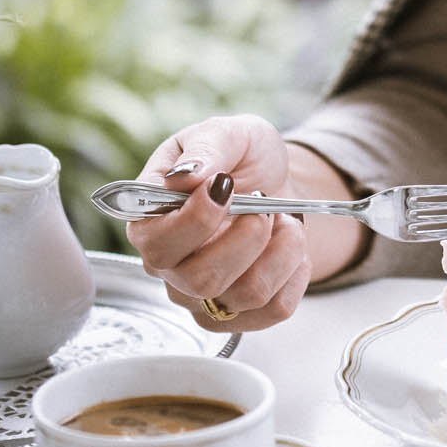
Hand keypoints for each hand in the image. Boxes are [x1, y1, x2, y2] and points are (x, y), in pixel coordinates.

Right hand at [126, 114, 312, 331]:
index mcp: (151, 222)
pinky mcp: (240, 314)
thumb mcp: (228, 132)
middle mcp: (169, 267)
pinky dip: (295, 270)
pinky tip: (287, 245)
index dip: (196, 220)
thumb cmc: (242, 160)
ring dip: (281, 248)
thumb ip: (206, 147)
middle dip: (248, 235)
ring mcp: (203, 297)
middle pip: (202, 279)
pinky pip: (275, 309)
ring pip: (246, 294)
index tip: (226, 185)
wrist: (277, 184)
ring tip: (282, 218)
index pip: (157, 243)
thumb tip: (186, 177)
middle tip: (263, 203)